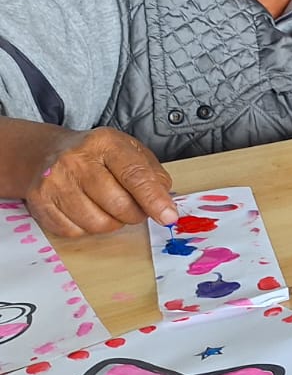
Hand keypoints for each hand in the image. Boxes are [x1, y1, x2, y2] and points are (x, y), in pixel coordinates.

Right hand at [28, 127, 177, 236]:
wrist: (46, 154)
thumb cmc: (96, 155)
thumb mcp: (130, 152)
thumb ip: (152, 175)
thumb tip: (165, 205)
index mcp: (105, 143)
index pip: (134, 175)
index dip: (154, 199)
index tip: (168, 216)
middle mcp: (75, 160)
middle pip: (118, 204)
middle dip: (135, 214)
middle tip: (136, 208)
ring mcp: (54, 182)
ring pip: (98, 223)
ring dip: (112, 222)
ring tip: (109, 207)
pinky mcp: (40, 203)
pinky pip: (76, 232)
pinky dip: (88, 228)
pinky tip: (87, 210)